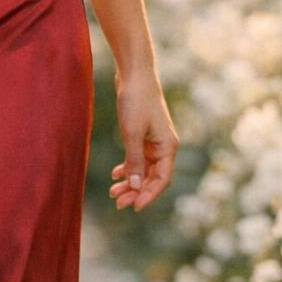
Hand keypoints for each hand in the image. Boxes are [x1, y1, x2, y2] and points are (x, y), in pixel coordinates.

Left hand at [109, 64, 177, 211]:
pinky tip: (115, 174)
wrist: (134, 74)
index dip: (148, 195)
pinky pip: (137, 158)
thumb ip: (134, 161)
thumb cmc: (136, 101)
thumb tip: (136, 187)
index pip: (161, 180)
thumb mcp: (132, 133)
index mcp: (168, 147)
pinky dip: (127, 167)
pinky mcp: (143, 135)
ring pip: (143, 169)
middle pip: (152, 177)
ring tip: (113, 192)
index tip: (133, 207)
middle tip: (117, 202)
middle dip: (136, 191)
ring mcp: (153, 141)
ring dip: (130, 182)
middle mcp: (164, 147)